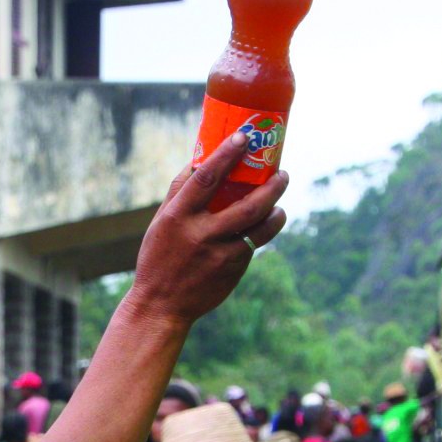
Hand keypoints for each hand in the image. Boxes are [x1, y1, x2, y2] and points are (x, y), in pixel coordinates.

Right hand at [127, 132, 289, 327]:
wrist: (161, 305)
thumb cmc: (159, 256)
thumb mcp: (161, 221)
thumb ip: (181, 191)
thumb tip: (201, 158)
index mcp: (178, 216)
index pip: (206, 178)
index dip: (226, 155)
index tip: (243, 137)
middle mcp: (201, 235)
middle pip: (247, 205)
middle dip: (271, 187)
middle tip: (282, 174)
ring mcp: (220, 255)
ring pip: (260, 229)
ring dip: (276, 213)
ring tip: (280, 205)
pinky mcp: (232, 271)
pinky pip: (252, 247)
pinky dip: (259, 234)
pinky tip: (260, 229)